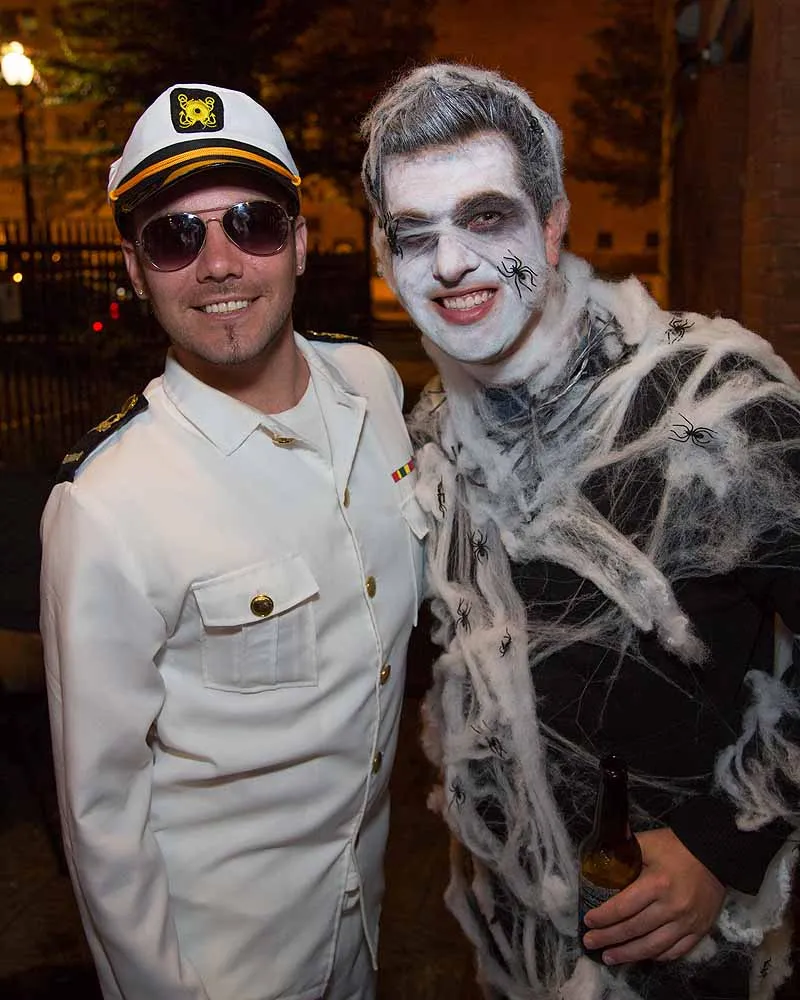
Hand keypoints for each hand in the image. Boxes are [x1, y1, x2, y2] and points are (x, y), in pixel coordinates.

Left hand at [581, 827, 724, 963]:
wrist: (715, 854)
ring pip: (653, 947)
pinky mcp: (699, 931)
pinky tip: (641, 955)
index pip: (623, 907)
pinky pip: (675, 951)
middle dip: (609, 938)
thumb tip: (601, 855)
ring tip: (610, 957)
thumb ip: (625, 849)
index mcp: (657, 884)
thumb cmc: (678, 846)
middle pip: (634, 929)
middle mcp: (672, 908)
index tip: (588, 922)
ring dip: (629, 954)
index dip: (604, 917)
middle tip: (590, 943)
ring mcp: (687, 923)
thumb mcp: (648, 842)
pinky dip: (656, 956)